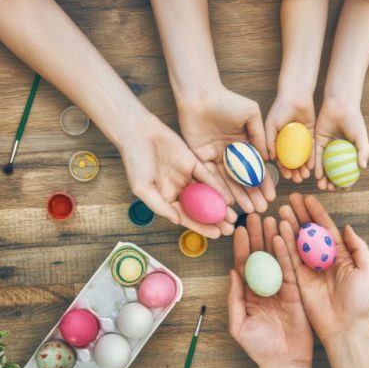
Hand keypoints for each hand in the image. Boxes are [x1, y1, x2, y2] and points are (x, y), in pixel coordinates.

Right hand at [119, 115, 236, 238]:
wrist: (138, 132)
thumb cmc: (134, 161)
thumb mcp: (142, 188)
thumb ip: (159, 205)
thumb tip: (177, 221)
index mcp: (166, 199)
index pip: (187, 217)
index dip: (201, 227)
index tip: (217, 235)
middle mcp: (179, 190)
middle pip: (200, 209)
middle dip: (216, 220)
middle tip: (231, 228)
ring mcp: (187, 177)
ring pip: (207, 195)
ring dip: (220, 206)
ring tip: (234, 217)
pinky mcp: (194, 163)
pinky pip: (208, 177)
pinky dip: (218, 187)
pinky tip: (229, 197)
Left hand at [177, 86, 275, 213]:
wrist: (200, 95)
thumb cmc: (226, 100)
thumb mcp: (251, 114)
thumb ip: (260, 136)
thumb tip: (268, 158)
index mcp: (244, 143)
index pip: (256, 168)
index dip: (264, 183)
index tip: (271, 197)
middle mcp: (230, 153)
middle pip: (243, 179)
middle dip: (252, 195)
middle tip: (261, 210)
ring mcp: (215, 156)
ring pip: (228, 181)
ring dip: (239, 196)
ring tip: (249, 211)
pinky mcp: (200, 158)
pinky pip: (211, 177)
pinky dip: (220, 189)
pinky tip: (230, 202)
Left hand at [228, 214, 312, 367]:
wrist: (284, 363)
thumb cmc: (259, 347)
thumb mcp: (239, 324)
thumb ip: (234, 298)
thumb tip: (232, 272)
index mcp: (249, 293)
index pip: (244, 264)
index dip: (242, 246)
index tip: (240, 229)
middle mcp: (264, 286)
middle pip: (260, 255)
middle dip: (257, 236)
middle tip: (255, 216)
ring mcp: (281, 287)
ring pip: (276, 257)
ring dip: (272, 238)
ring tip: (270, 219)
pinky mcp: (296, 291)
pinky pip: (291, 268)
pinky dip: (287, 252)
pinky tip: (283, 237)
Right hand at [265, 92, 315, 182]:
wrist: (295, 95)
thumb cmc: (280, 109)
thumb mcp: (270, 125)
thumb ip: (269, 141)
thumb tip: (269, 159)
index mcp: (278, 142)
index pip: (281, 159)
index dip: (283, 169)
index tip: (287, 176)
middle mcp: (289, 143)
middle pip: (292, 161)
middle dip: (295, 172)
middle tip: (298, 180)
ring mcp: (300, 140)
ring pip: (302, 158)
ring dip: (303, 168)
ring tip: (305, 176)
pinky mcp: (311, 134)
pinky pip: (312, 149)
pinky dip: (312, 158)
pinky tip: (312, 166)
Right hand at [278, 193, 368, 346]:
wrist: (346, 328)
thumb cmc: (361, 301)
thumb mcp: (368, 271)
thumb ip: (358, 248)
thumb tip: (347, 227)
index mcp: (340, 254)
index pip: (326, 228)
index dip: (317, 213)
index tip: (307, 198)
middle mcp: (323, 258)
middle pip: (309, 232)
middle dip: (300, 215)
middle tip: (290, 199)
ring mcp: (309, 268)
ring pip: (297, 242)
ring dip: (289, 225)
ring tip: (281, 210)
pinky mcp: (298, 280)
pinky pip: (289, 259)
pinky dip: (283, 244)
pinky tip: (279, 230)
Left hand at [314, 99, 368, 190]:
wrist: (340, 105)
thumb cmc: (354, 120)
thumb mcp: (361, 136)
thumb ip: (364, 151)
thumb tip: (363, 167)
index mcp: (349, 153)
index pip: (348, 172)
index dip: (347, 182)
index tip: (345, 189)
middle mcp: (337, 153)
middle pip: (334, 172)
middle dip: (332, 183)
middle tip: (330, 189)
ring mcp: (327, 149)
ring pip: (324, 167)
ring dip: (323, 178)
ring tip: (322, 185)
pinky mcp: (317, 143)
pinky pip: (316, 157)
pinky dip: (316, 166)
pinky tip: (316, 175)